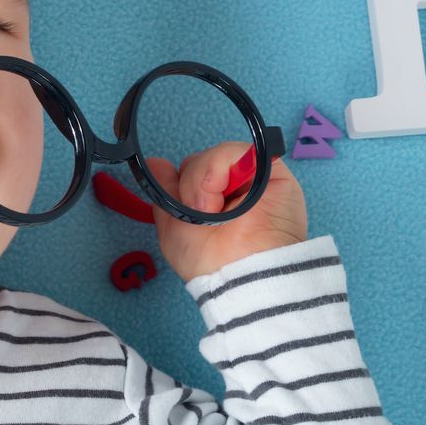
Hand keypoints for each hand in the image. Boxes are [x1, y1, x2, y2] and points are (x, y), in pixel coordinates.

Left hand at [144, 143, 307, 283]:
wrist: (243, 274)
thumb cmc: (210, 262)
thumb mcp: (174, 228)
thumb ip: (166, 193)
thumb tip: (155, 163)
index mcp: (216, 201)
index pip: (190, 174)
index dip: (181, 186)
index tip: (184, 207)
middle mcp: (235, 187)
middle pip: (199, 162)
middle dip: (190, 186)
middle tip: (200, 214)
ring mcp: (252, 176)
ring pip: (212, 155)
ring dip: (201, 183)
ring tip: (211, 211)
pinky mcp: (270, 168)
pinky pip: (231, 150)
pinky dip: (214, 171)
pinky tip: (220, 198)